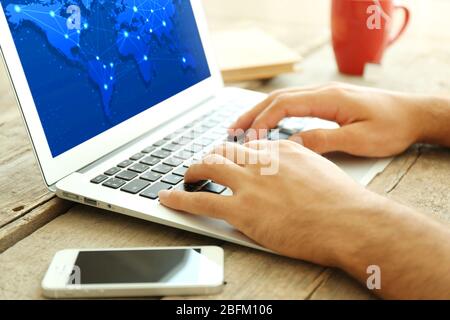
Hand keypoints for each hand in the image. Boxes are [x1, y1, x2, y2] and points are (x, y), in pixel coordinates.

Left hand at [159, 140, 379, 265]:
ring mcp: (250, 184)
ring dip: (193, 171)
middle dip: (211, 157)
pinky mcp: (242, 210)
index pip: (248, 146)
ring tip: (186, 177)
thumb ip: (299, 164)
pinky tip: (168, 198)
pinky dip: (179, 199)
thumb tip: (290, 170)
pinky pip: (200, 202)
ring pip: (208, 167)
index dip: (235, 153)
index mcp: (281, 150)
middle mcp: (261, 161)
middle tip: (204, 166)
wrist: (350, 222)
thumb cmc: (343, 202)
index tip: (230, 160)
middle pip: (224, 151)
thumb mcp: (322, 170)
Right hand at [229, 83, 425, 156]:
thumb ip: (324, 140)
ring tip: (241, 127)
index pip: (284, 105)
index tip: (249, 139)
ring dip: (260, 112)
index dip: (262, 121)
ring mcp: (324, 95)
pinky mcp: (328, 102)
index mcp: (328, 98)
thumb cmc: (392, 126)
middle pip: (277, 99)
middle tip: (231, 130)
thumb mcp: (359, 139)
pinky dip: (276, 114)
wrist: (414, 114)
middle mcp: (323, 92)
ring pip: (283, 100)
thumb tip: (292, 145)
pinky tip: (270, 125)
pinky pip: (294, 105)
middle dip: (252, 114)